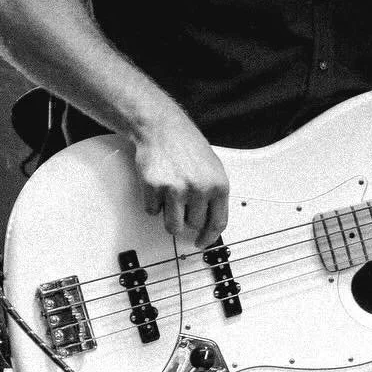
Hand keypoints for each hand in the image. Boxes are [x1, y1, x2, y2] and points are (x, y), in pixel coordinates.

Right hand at [130, 115, 229, 248]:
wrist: (163, 129)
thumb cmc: (188, 147)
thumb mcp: (214, 169)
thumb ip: (214, 195)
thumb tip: (210, 222)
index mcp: (219, 185)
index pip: (218, 223)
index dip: (209, 237)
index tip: (201, 242)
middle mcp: (200, 189)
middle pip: (193, 225)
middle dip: (187, 219)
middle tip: (182, 204)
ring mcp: (176, 189)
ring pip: (173, 226)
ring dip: (170, 218)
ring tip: (170, 200)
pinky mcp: (155, 188)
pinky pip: (152, 211)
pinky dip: (154, 204)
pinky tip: (159, 186)